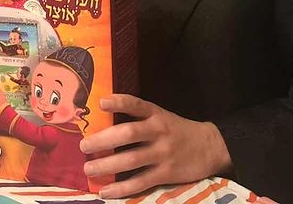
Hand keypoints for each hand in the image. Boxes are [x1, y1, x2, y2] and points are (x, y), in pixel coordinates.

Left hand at [80, 94, 231, 198]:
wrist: (209, 146)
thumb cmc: (175, 129)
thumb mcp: (159, 116)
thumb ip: (137, 118)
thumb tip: (103, 120)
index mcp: (155, 113)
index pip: (135, 104)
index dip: (119, 102)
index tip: (101, 102)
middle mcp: (158, 131)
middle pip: (129, 134)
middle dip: (104, 140)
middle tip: (84, 146)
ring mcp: (163, 153)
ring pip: (131, 159)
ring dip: (107, 165)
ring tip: (88, 169)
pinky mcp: (166, 173)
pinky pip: (141, 182)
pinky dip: (122, 188)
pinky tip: (106, 191)